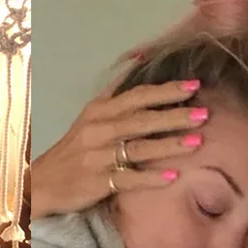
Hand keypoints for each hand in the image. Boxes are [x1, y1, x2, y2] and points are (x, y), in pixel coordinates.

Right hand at [31, 79, 206, 218]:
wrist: (43, 183)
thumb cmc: (74, 150)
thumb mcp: (89, 118)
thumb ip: (115, 97)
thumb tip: (139, 64)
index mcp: (98, 111)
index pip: (136, 96)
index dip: (165, 91)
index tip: (193, 86)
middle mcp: (97, 130)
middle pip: (141, 120)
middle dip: (174, 116)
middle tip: (204, 114)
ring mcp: (97, 157)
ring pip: (138, 148)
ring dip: (169, 144)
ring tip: (197, 142)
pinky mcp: (97, 182)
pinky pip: (128, 178)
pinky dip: (151, 177)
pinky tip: (172, 176)